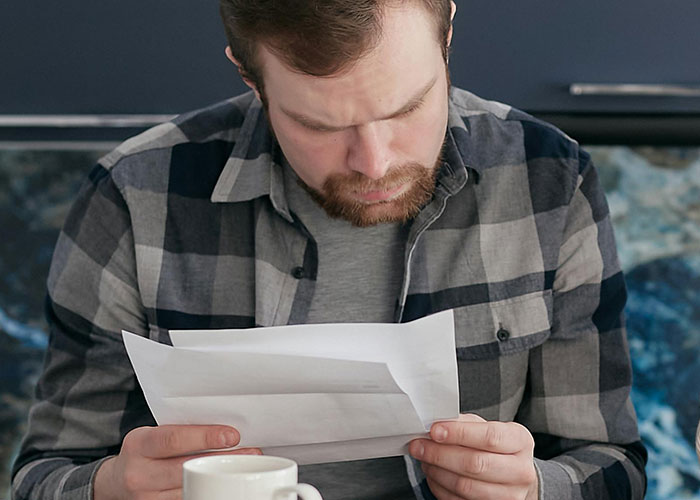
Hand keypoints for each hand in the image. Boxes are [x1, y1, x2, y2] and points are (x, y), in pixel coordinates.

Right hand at [94, 425, 261, 499]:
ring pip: (189, 487)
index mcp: (138, 444)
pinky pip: (185, 499)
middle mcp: (139, 473)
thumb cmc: (143, 452)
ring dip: (219, 478)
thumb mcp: (152, 435)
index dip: (205, 437)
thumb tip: (223, 426)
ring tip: (243, 467)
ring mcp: (146, 497)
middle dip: (221, 459)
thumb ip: (179, 431)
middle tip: (250, 451)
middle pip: (186, 467)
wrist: (114, 483)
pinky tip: (223, 484)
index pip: (173, 439)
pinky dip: (206, 491)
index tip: (232, 436)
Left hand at [409, 414, 537, 499]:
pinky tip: (433, 473)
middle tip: (419, 445)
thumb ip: (464, 423)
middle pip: (476, 464)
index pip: (490, 437)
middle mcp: (520, 471)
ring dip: (437, 471)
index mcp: (520, 441)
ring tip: (424, 459)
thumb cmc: (495, 447)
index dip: (459, 434)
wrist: (513, 474)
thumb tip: (436, 423)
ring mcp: (509, 495)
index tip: (434, 430)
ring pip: (465, 486)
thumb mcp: (487, 427)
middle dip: (440, 454)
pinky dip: (439, 487)